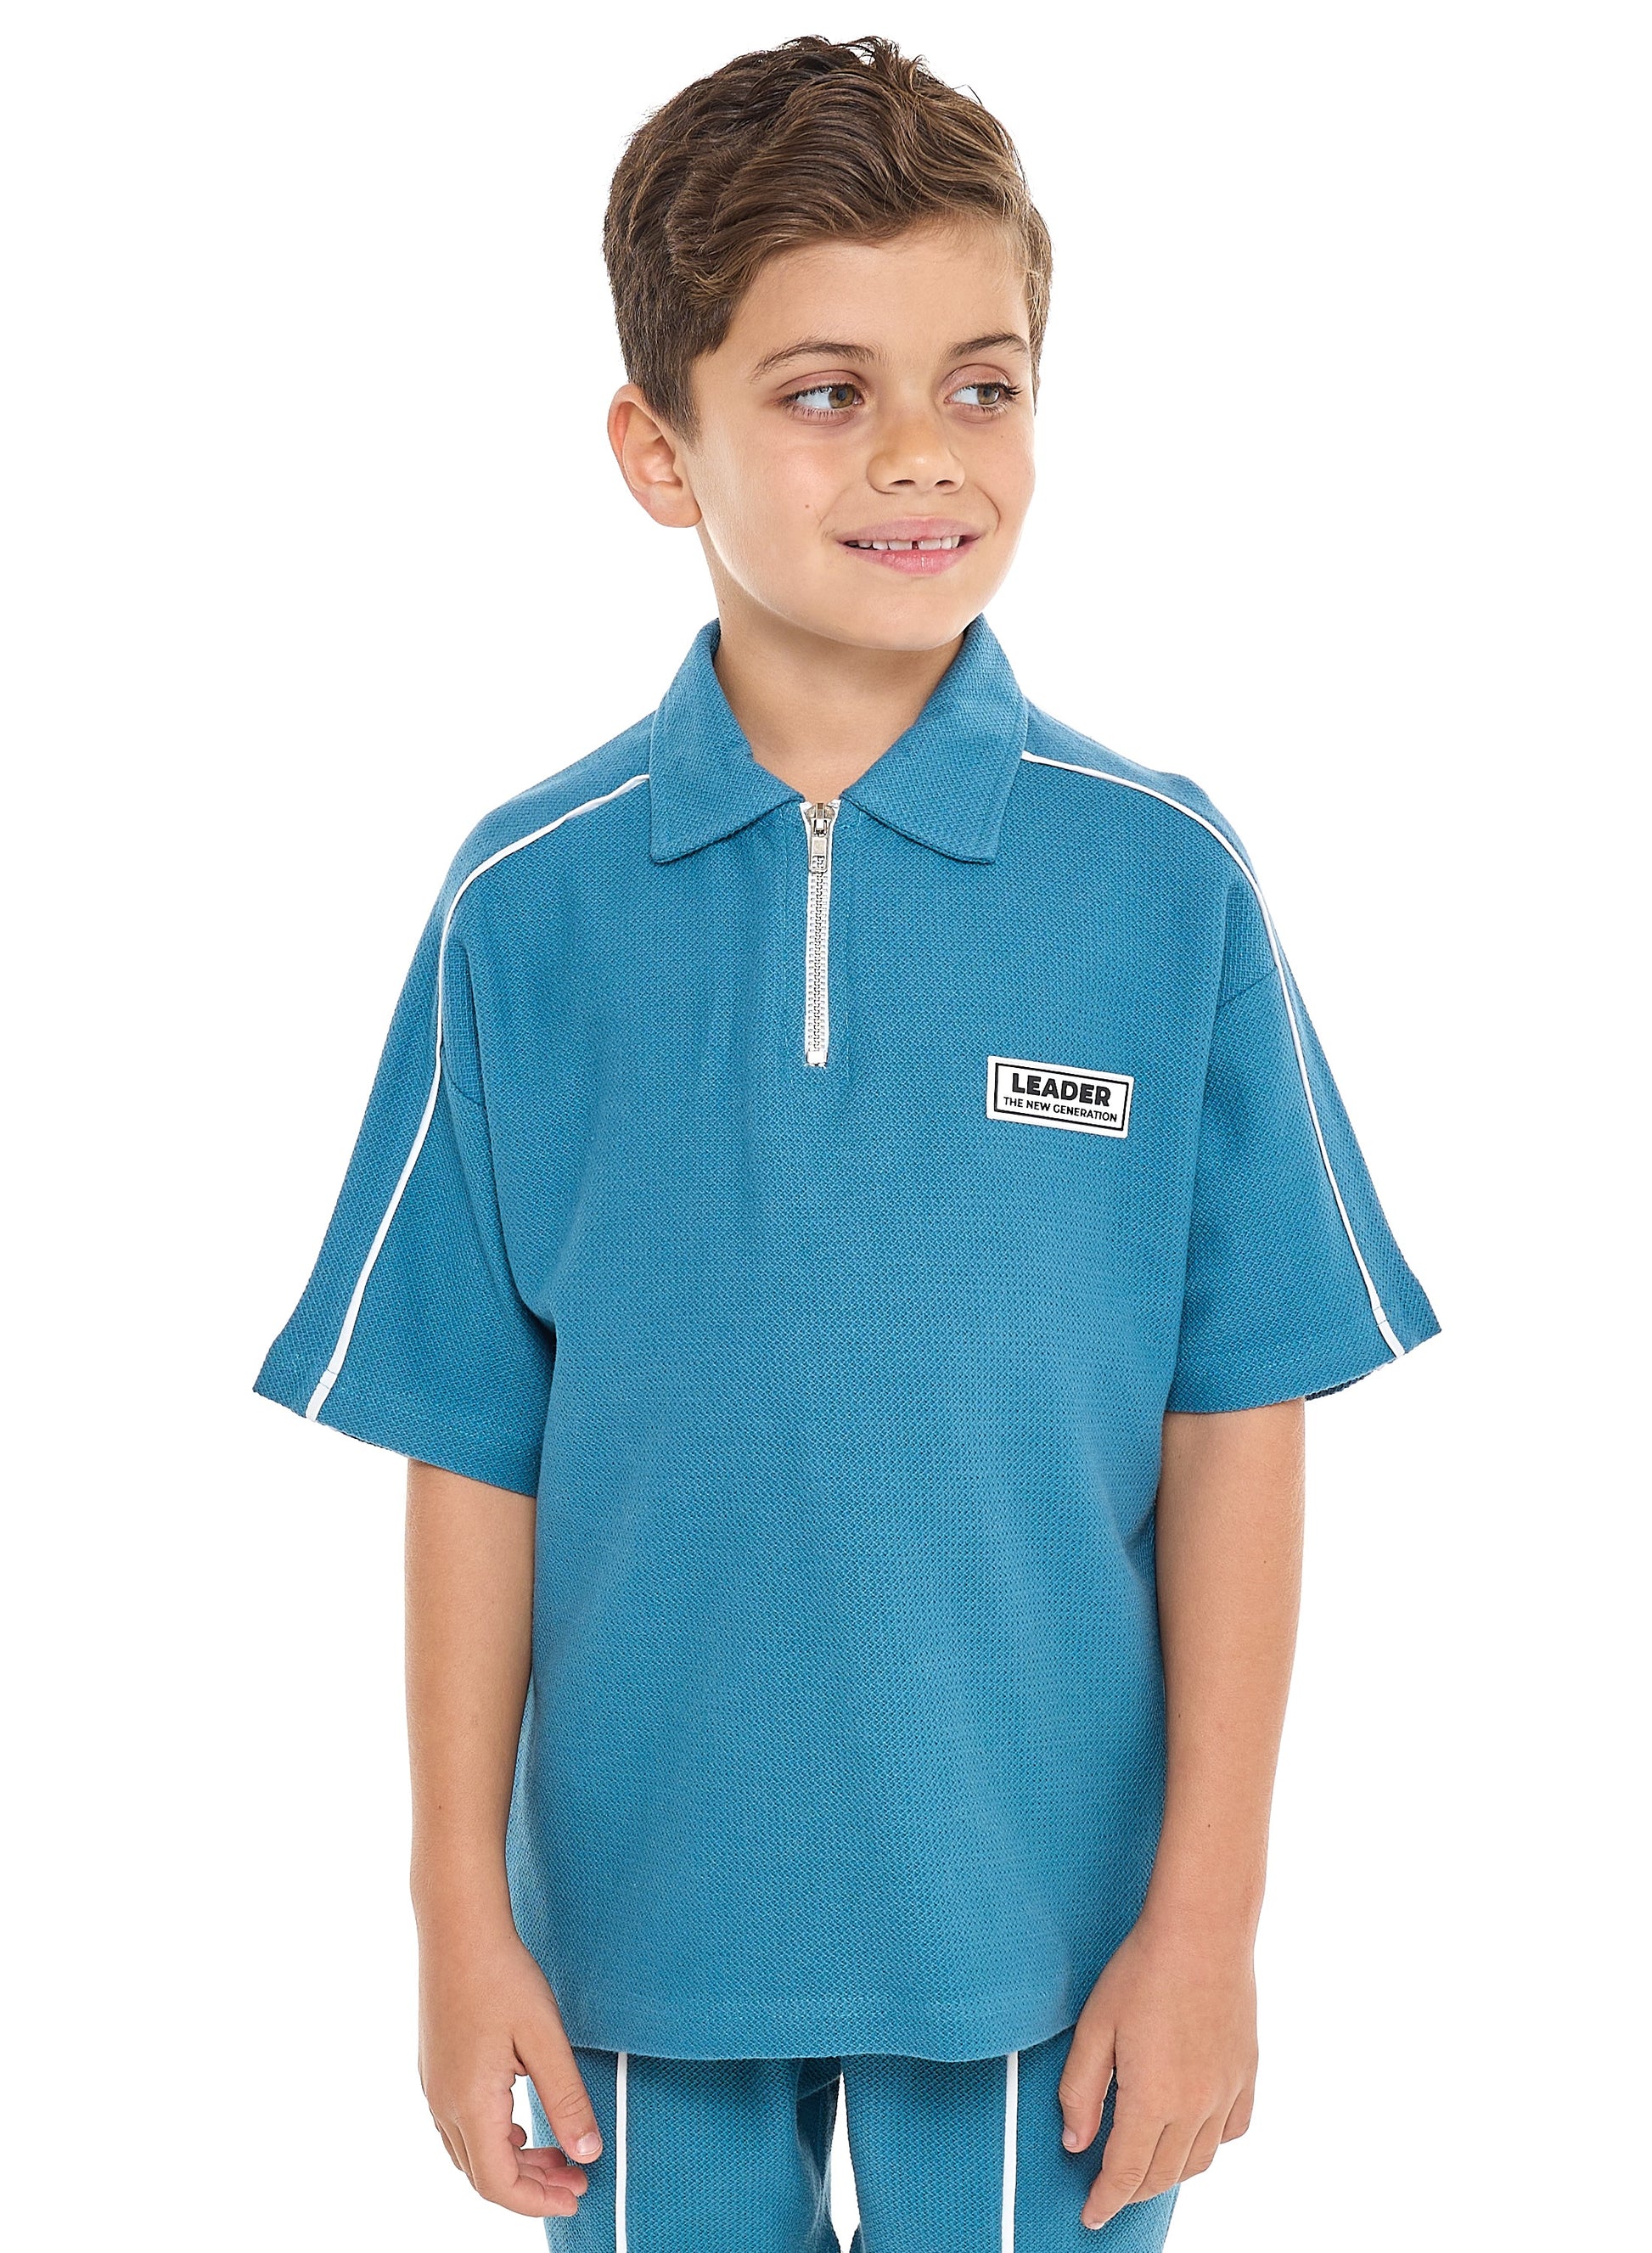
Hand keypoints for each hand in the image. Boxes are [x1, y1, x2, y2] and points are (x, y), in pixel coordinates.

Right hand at [417, 1923, 603, 2218]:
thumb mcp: (545, 2038)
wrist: (457, 1928)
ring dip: (513, 2163)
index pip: (498, 2183)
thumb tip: (588, 2153)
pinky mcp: (436, 2067)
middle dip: (531, 2186)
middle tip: (577, 2178)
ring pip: (470, 2151)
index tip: (578, 2193)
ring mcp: (434, 2085)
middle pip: (483, 2173)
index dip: (538, 2201)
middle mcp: (443, 2103)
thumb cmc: (502, 1975)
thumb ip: (566, 2099)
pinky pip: (461, 2125)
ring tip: (557, 2153)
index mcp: (469, 2103)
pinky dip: (494, 2138)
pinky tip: (523, 2123)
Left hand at [1057, 1914, 1257, 2229]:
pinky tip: (1191, 2133)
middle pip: (1162, 2174)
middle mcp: (1196, 2106)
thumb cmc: (1142, 1970)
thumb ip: (1081, 2091)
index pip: (1125, 2173)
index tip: (1090, 2216)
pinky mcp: (1246, 2072)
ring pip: (1199, 2160)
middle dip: (1132, 2190)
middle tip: (1109, 2190)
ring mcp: (1227, 2091)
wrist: (1202, 1930)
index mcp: (1153, 2099)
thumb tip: (1076, 2142)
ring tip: (1145, 2167)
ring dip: (1169, 2173)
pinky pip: (1232, 2130)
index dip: (1105, 2201)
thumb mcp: (1094, 2028)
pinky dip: (1210, 2144)